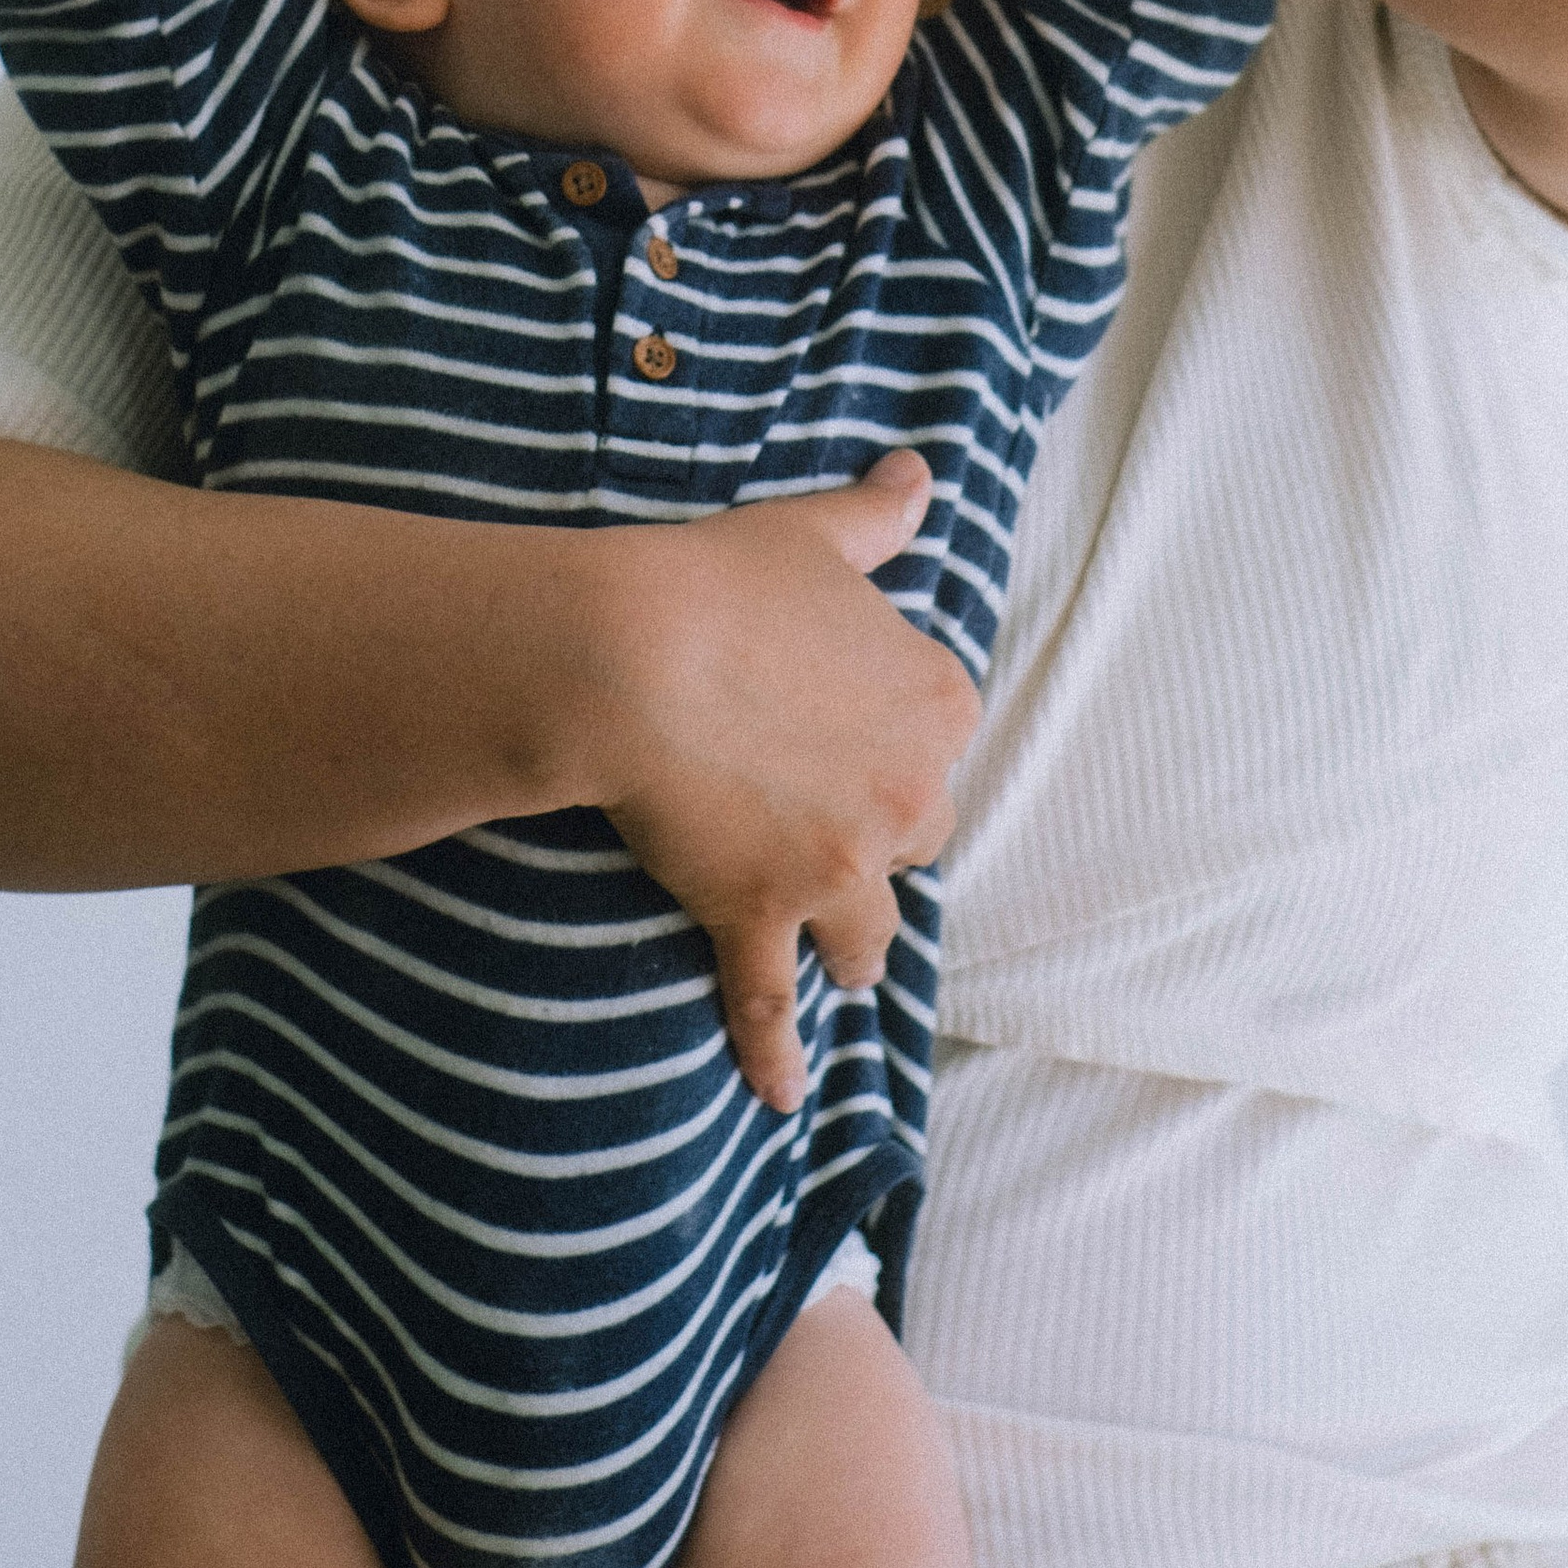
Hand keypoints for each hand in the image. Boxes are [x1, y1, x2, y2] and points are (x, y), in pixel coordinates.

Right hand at [591, 450, 975, 1112]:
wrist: (627, 652)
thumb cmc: (718, 581)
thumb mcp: (810, 537)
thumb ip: (875, 516)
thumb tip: (919, 474)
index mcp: (933, 701)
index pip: (941, 736)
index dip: (898, 741)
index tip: (858, 741)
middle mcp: (906, 792)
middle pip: (916, 837)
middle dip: (882, 841)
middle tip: (836, 837)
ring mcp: (836, 865)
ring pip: (867, 929)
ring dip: (854, 942)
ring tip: (843, 960)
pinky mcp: (762, 913)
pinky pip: (772, 1000)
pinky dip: (778, 1053)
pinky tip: (784, 1093)